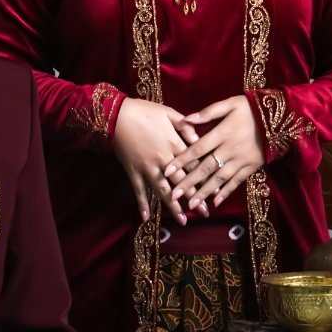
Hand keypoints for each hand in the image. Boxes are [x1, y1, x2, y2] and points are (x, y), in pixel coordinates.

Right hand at [112, 97, 199, 225]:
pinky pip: (139, 190)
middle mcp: (162, 159)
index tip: (215, 190)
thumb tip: (199, 138)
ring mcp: (147, 167)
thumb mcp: (168, 112)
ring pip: (162, 190)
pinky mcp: (133, 170)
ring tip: (183, 221)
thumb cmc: (144, 111)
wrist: (116, 114)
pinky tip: (146, 218)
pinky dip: (142, 204)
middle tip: (205, 212)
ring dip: (173, 207)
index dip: (205, 178)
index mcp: (173, 144)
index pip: (193, 165)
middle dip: (194, 198)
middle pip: (181, 182)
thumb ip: (185, 126)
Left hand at [168, 95, 266, 211]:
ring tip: (191, 204)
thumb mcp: (231, 103)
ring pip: (220, 179)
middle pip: (206, 168)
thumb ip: (209, 112)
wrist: (282, 118)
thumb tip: (186, 118)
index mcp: (222, 133)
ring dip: (204, 192)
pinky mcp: (251, 167)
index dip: (182, 160)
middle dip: (189, 182)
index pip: (197, 149)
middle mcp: (230, 149)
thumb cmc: (252, 108)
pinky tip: (215, 202)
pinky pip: (237, 182)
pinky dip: (226, 192)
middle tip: (174, 194)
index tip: (167, 170)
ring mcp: (241, 160)